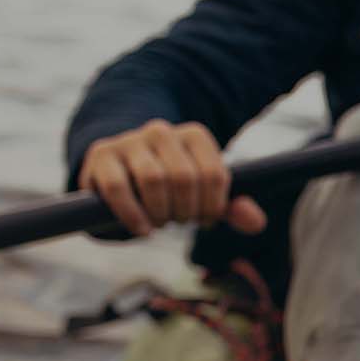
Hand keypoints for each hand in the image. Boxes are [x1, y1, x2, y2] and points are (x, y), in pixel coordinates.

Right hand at [79, 120, 265, 237]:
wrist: (122, 172)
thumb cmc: (172, 187)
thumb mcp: (205, 195)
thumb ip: (232, 208)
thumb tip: (257, 223)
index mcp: (194, 136)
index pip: (215, 174)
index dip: (213, 206)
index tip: (205, 220)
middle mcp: (162, 131)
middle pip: (185, 178)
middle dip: (185, 210)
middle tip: (179, 221)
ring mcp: (130, 141)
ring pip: (153, 179)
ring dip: (160, 212)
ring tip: (160, 223)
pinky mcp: (102, 155)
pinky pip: (119, 187)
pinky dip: (133, 214)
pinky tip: (142, 229)